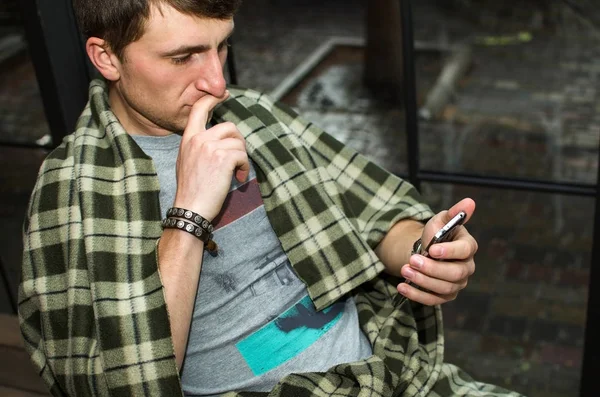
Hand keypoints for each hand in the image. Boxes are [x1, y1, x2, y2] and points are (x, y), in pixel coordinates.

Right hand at [173, 91, 249, 220]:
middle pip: (230, 127)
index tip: (225, 94)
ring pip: (239, 142)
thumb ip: (199, 146)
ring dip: (242, 158)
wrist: (190, 209)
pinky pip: (242, 155)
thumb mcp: (186, 161)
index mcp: (188, 138)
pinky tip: (238, 178)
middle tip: (238, 160)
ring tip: (236, 173)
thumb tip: (218, 139)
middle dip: (239, 143)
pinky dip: (244, 167)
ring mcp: (210, 147)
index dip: (214, 98)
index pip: (199, 109)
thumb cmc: (191, 190)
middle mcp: (198, 139)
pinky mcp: (223, 158)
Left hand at [397, 198, 477, 304]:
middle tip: (412, 260)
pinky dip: (416, 295)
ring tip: (404, 270)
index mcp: (468, 247)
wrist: (425, 250)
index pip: (465, 251)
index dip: (449, 251)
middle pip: (454, 274)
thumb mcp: (442, 219)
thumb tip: (469, 202)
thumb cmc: (436, 233)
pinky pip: (432, 300)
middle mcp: (466, 268)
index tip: (432, 249)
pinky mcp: (444, 296)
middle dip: (432, 269)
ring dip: (422, 281)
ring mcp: (456, 284)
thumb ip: (454, 212)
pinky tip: (402, 287)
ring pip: (443, 288)